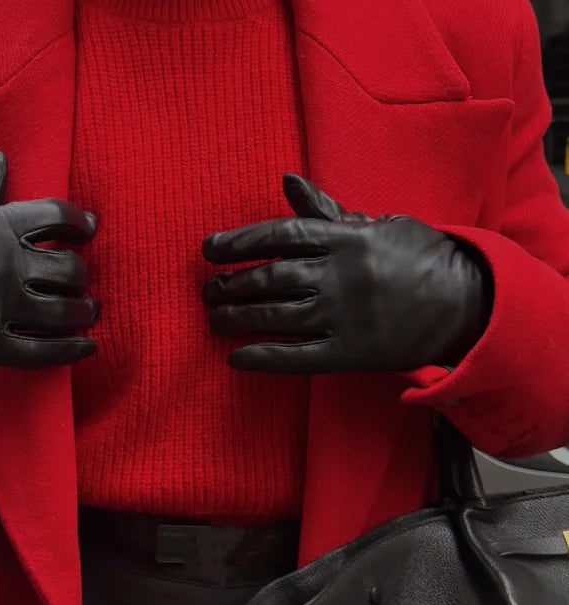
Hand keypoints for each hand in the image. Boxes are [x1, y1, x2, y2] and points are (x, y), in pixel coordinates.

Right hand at [0, 151, 98, 367]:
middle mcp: (7, 265)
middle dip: (82, 273)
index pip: (57, 217)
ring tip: (86, 311)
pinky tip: (87, 347)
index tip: (88, 228)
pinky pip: (45, 352)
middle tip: (80, 279)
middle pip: (70, 269)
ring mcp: (1, 307)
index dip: (80, 222)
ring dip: (84, 311)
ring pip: (65, 311)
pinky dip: (72, 350)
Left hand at [202, 174, 491, 373]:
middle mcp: (338, 276)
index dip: (238, 242)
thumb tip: (288, 181)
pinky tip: (236, 358)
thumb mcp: (375, 225)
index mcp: (344, 239)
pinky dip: (262, 358)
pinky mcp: (348, 352)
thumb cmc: (416, 256)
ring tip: (214, 319)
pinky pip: (296, 357)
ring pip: (276, 317)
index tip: (208, 249)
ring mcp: (342, 316)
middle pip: (269, 279)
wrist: (462, 303)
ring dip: (237, 318)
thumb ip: (326, 211)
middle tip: (207, 290)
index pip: (278, 236)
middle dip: (231, 285)